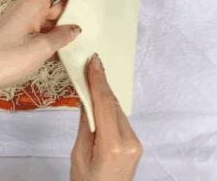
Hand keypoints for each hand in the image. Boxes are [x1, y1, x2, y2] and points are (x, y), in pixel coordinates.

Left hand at [0, 0, 81, 90]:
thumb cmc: (10, 58)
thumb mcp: (42, 48)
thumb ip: (62, 36)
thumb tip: (76, 28)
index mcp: (32, 4)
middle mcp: (26, 9)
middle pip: (55, 4)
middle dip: (73, 11)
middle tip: (96, 18)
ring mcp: (21, 22)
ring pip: (48, 19)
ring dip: (63, 27)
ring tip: (86, 34)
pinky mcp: (17, 35)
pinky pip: (40, 30)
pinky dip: (51, 36)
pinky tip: (65, 48)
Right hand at [70, 53, 141, 180]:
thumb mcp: (79, 155)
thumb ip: (85, 126)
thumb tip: (86, 100)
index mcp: (112, 145)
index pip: (104, 104)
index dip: (98, 81)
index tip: (94, 62)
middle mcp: (129, 142)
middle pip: (112, 105)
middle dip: (101, 86)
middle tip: (90, 66)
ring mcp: (136, 144)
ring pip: (118, 112)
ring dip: (105, 98)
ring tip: (92, 83)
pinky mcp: (136, 146)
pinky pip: (121, 122)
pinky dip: (110, 111)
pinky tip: (100, 105)